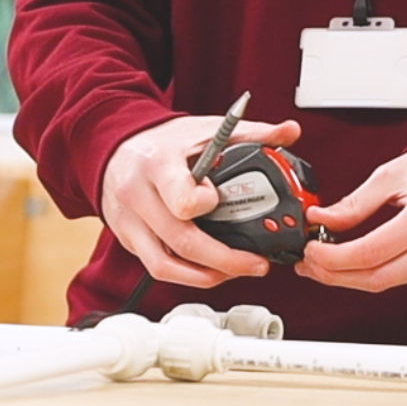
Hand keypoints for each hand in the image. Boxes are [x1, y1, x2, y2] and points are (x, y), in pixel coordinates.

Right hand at [100, 113, 301, 288]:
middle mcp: (138, 196)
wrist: (117, 148)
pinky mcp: (128, 239)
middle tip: (255, 263)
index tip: (220, 199)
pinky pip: (156, 267)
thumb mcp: (206, 129)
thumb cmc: (163, 141)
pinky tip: (210, 271)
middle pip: (179, 240)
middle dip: (223, 259)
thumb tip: (290, 131)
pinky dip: (186, 275)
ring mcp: (129, 222)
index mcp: (158, 164)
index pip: (181, 198)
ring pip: (164, 265)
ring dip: (205, 276)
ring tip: (236, 272)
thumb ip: (251, 133)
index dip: (206, 205)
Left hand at [297, 147, 406, 291]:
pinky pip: (399, 279)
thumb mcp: (391, 174)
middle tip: (310, 263)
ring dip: (350, 277)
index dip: (333, 257)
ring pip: (386, 283)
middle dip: (335, 274)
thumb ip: (354, 203)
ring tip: (324, 263)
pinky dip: (372, 273)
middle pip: (377, 277)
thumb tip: (321, 220)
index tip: (311, 249)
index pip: (372, 252)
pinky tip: (353, 262)